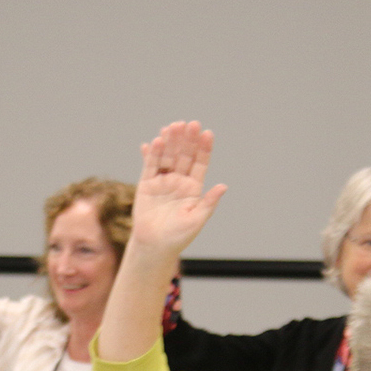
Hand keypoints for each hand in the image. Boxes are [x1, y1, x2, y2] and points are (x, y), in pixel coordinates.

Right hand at [130, 122, 226, 257]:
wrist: (154, 246)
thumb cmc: (178, 237)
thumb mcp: (197, 220)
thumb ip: (209, 202)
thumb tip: (224, 186)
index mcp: (194, 188)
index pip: (200, 163)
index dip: (204, 148)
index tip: (208, 133)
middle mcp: (179, 181)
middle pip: (184, 155)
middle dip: (187, 140)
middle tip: (191, 123)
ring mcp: (162, 181)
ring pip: (167, 156)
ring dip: (170, 141)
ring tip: (173, 126)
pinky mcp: (146, 184)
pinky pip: (150, 166)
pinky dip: (152, 154)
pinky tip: (155, 142)